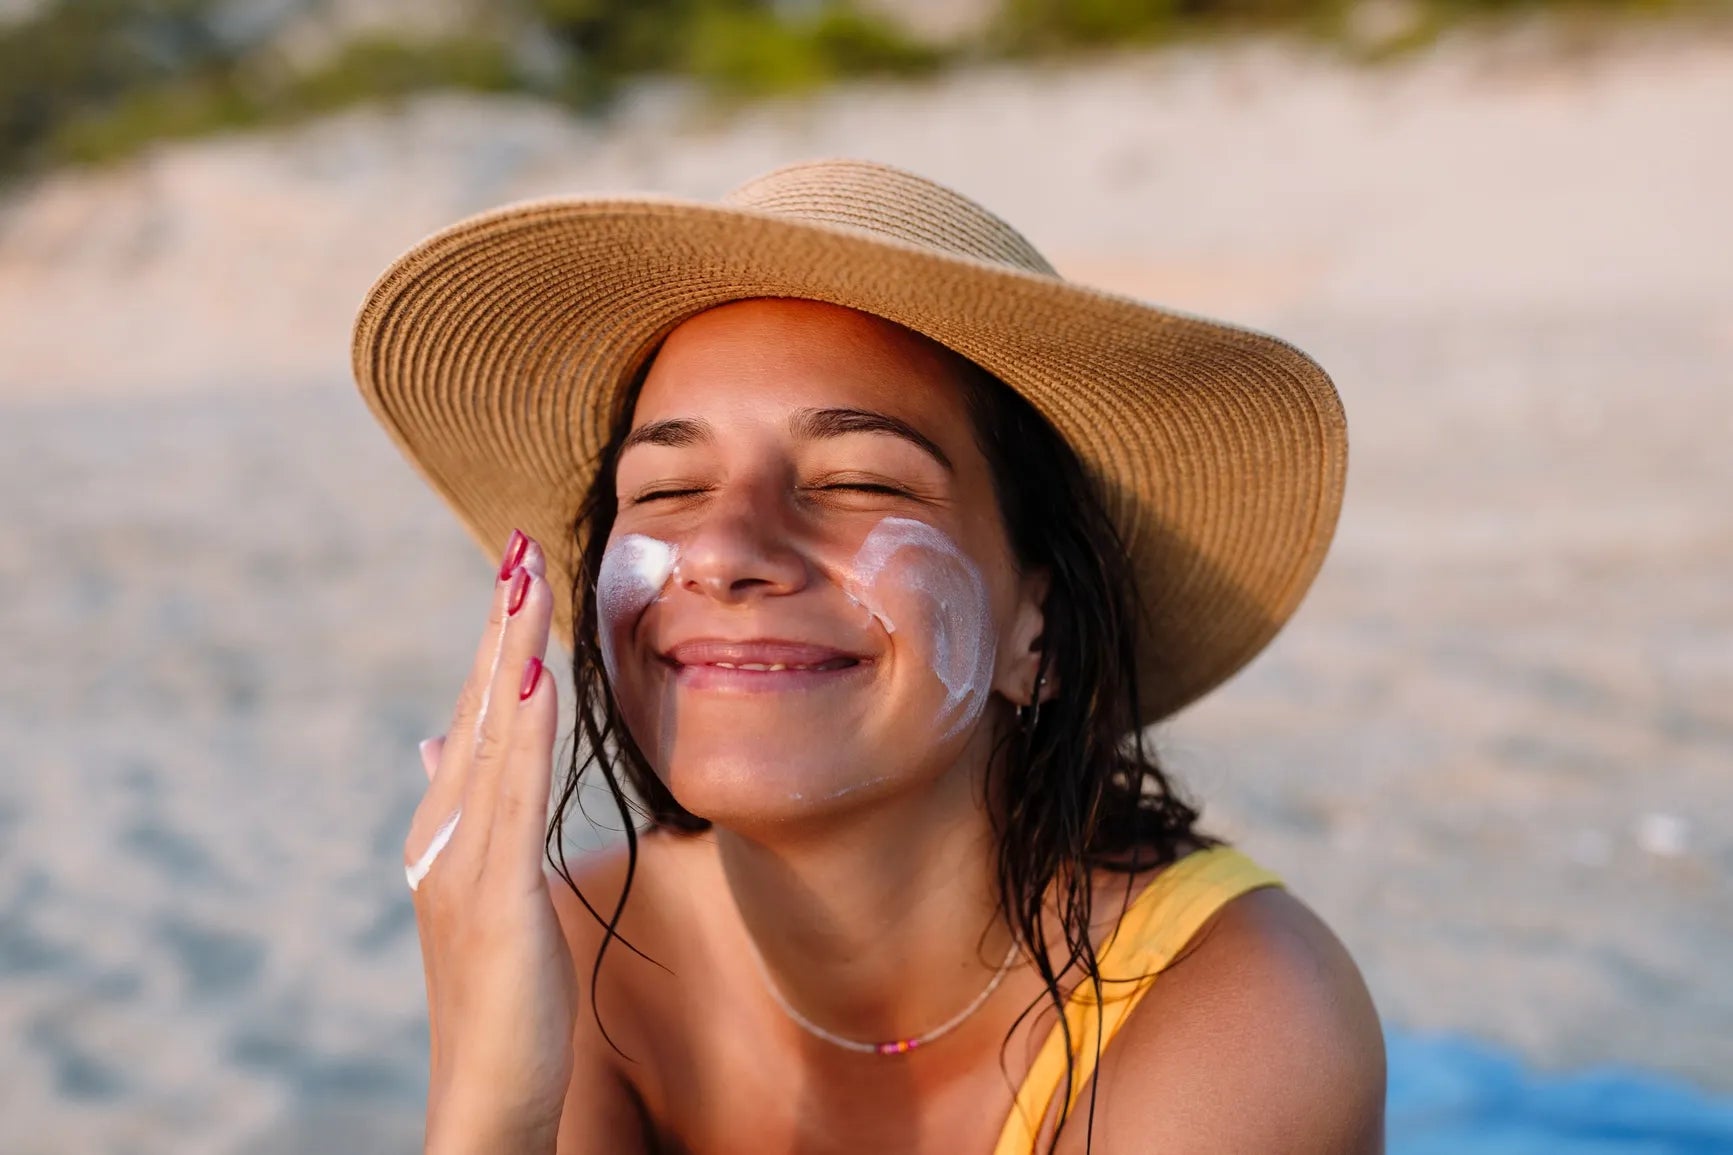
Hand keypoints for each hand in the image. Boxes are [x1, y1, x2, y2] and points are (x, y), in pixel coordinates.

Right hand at [405, 530, 574, 1153]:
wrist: (485, 1094)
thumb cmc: (500, 1000)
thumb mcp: (482, 893)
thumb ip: (470, 816)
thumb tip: (438, 740)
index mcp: (448, 829)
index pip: (476, 716)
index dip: (496, 642)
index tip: (518, 573)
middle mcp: (444, 832)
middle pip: (476, 708)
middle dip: (499, 624)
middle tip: (517, 545)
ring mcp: (462, 860)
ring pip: (491, 734)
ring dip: (509, 651)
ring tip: (524, 580)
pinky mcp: (492, 893)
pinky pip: (511, 794)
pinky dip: (520, 729)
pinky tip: (532, 676)